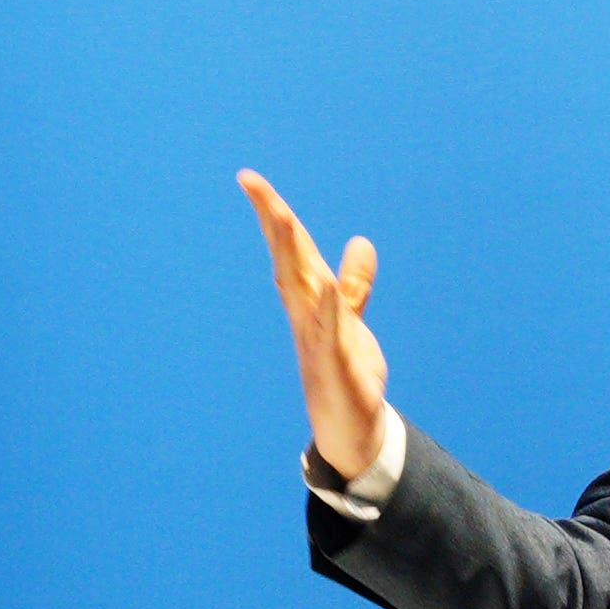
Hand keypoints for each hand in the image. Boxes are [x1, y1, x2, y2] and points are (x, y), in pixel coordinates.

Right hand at [235, 169, 393, 481]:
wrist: (349, 429)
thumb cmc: (346, 372)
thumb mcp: (353, 321)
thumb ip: (355, 283)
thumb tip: (361, 243)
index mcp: (311, 300)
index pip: (292, 250)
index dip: (272, 214)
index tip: (249, 179)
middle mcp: (308, 314)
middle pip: (289, 260)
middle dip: (273, 221)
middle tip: (252, 184)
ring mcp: (319, 337)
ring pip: (305, 288)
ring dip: (293, 253)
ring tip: (283, 216)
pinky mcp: (338, 364)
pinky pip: (335, 332)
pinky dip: (333, 310)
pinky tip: (330, 288)